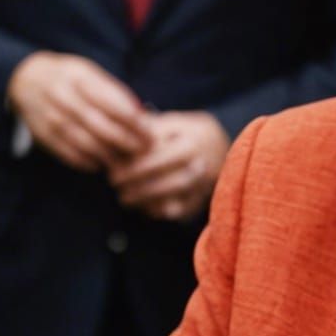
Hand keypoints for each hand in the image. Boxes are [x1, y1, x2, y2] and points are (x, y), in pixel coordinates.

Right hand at [5, 51, 152, 171]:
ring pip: (87, 144)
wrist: (24, 79)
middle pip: (102, 127)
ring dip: (111, 157)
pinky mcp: (43, 135)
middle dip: (127, 143)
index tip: (150, 135)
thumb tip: (142, 117)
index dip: (135, 124)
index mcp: (80, 78)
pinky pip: (70, 154)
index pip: (114, 105)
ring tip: (127, 163)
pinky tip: (103, 164)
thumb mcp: (90, 72)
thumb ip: (114, 93)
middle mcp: (64, 97)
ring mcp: (52, 118)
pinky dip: (89, 163)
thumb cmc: (68, 77)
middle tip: (143, 152)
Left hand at [109, 111, 230, 221]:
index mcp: (193, 142)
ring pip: (174, 199)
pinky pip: (181, 212)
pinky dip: (161, 212)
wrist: (223, 148)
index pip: (158, 159)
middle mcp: (202, 166)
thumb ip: (150, 129)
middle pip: (166, 181)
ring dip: (145, 201)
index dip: (133, 168)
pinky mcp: (203, 201)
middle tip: (115, 186)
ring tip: (125, 198)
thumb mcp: (174, 122)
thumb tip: (122, 135)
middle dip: (137, 186)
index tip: (113, 171)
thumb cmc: (190, 132)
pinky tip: (144, 208)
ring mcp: (205, 186)